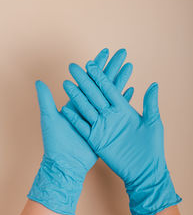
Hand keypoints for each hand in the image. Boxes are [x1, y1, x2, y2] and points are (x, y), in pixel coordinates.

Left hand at [28, 49, 133, 214]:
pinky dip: (125, 99)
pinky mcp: (108, 127)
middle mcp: (91, 106)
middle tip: (122, 53)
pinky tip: (131, 90)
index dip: (98, 64)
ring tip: (129, 66)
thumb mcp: (50, 119)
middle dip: (114, 66)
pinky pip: (118, 110)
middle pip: (105, 81)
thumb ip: (46, 99)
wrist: (66, 164)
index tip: (105, 51)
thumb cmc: (56, 142)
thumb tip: (39, 81)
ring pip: (114, 92)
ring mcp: (101, 116)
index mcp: (79, 101)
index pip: (92, 78)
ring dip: (122, 79)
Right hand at [62, 60, 181, 214]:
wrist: (144, 170)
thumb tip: (153, 84)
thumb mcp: (153, 123)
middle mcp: (110, 115)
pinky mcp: (96, 140)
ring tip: (67, 83)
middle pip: (95, 94)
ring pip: (86, 108)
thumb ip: (151, 104)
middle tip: (74, 66)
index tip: (93, 62)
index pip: (109, 87)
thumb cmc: (152, 147)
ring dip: (76, 96)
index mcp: (123, 109)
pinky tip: (66, 108)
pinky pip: (82, 127)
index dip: (101, 75)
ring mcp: (102, 127)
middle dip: (85, 80)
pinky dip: (74, 118)